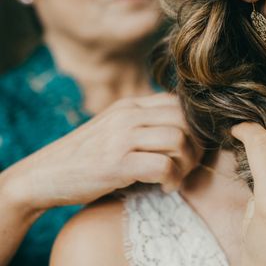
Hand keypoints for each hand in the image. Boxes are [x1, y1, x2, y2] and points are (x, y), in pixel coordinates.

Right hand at [2, 93, 201, 213]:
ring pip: (178, 140)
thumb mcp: (114, 127)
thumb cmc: (85, 156)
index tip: (193, 145)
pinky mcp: (116, 163)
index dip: (194, 124)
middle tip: (191, 164)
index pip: (178, 102)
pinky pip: (163, 166)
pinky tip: (166, 187)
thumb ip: (142, 122)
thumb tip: (184, 127)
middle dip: (197, 145)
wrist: (43, 175)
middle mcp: (127, 115)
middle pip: (185, 120)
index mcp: (130, 104)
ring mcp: (121, 137)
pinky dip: (172, 179)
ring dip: (187, 163)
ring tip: (178, 177)